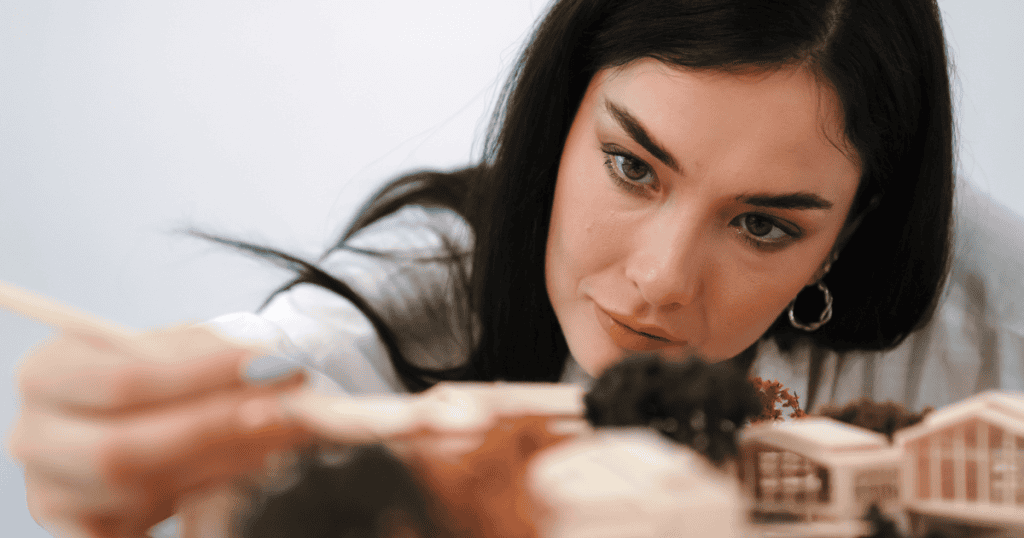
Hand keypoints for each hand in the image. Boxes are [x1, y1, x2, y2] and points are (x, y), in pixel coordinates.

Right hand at [7, 324, 311, 537]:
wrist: (147, 413)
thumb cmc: (162, 376)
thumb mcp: (180, 350)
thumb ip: (215, 359)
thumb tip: (270, 371)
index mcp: (50, 371)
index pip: (123, 380)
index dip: (201, 376)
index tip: (266, 365)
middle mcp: (36, 434)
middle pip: (122, 448)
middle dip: (211, 430)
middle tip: (280, 413)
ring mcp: (51, 490)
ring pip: (138, 492)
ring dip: (222, 465)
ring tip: (278, 438)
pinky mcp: (80, 527)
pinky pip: (127, 535)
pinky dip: (187, 515)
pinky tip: (232, 490)